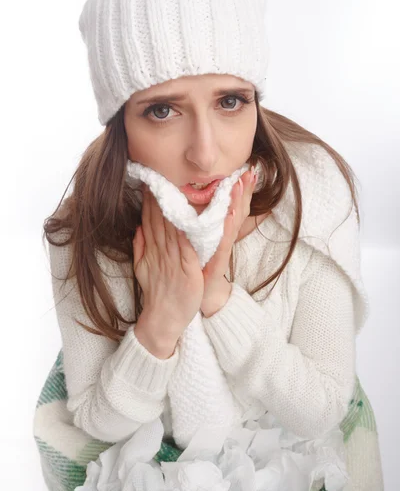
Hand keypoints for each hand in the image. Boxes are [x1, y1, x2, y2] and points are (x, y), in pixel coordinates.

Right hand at [132, 184, 203, 343]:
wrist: (163, 318)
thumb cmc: (157, 293)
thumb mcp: (142, 268)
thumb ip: (140, 247)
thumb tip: (138, 228)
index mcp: (152, 248)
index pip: (150, 218)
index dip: (152, 199)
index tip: (153, 180)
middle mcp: (161, 250)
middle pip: (161, 217)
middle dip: (164, 195)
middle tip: (166, 173)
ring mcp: (174, 258)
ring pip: (175, 226)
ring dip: (181, 205)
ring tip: (184, 184)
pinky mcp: (188, 267)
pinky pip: (189, 244)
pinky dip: (192, 229)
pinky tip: (195, 214)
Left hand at [201, 166, 257, 305]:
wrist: (196, 296)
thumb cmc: (197, 267)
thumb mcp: (196, 240)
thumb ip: (196, 221)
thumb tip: (189, 200)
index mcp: (219, 230)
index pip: (232, 204)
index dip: (239, 188)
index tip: (245, 168)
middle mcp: (224, 237)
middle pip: (238, 209)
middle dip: (244, 190)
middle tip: (250, 171)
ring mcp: (223, 249)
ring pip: (233, 222)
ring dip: (237, 203)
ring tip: (240, 185)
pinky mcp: (218, 261)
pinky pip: (223, 242)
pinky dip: (227, 228)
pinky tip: (229, 214)